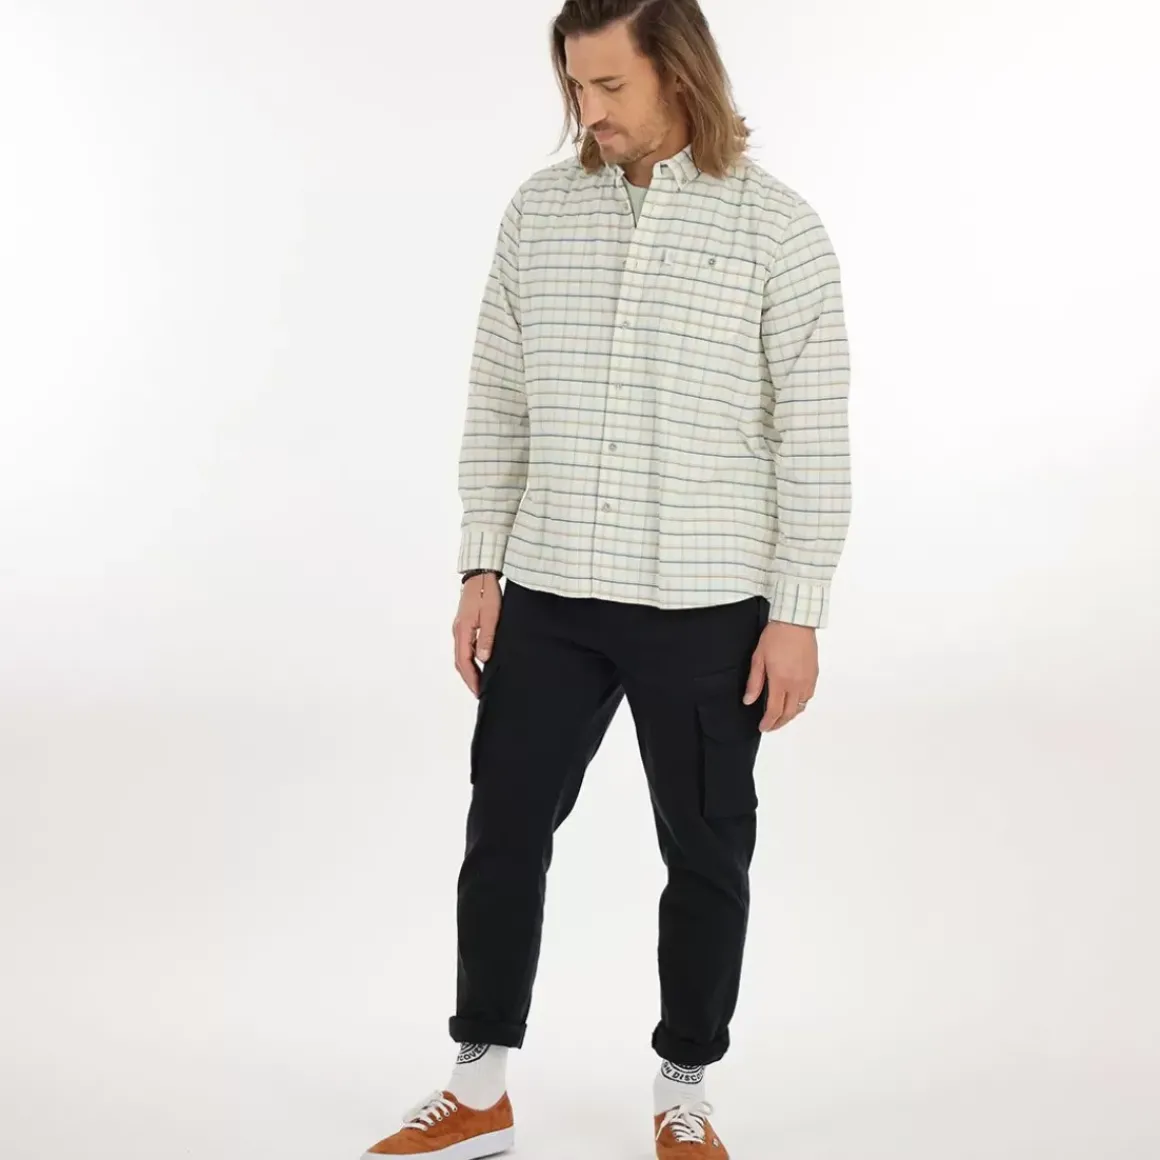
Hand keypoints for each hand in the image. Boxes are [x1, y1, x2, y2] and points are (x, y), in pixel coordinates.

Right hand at [452, 572, 502, 696]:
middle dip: (469, 678)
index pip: (464, 661)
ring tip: (480, 681)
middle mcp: (458, 631)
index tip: (479, 691)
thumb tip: (483, 658)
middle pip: (460, 661)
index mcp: (463, 631)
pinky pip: (464, 647)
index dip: (471, 678)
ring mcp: (459, 628)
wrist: (481, 576)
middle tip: (479, 691)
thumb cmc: (487, 593)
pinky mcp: (464, 625)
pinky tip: (479, 662)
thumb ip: (487, 638)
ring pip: (461, 655)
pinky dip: (469, 659)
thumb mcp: (492, 615)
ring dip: (469, 670)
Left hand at [743, 621, 817, 731]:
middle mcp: (797, 684)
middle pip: (789, 713)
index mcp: (781, 681)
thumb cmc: (775, 637)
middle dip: (779, 723)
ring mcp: (807, 680)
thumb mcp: (758, 658)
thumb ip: (754, 682)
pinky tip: (793, 702)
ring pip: (801, 706)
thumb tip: (749, 700)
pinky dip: (800, 704)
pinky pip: (808, 696)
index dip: (768, 722)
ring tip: (780, 716)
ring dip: (790, 715)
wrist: (795, 622)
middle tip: (770, 726)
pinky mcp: (814, 674)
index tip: (762, 727)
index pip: (775, 710)